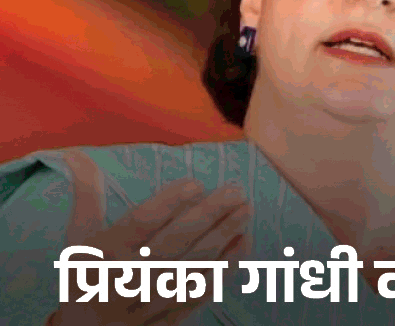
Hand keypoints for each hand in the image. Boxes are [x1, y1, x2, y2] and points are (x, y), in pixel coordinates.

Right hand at [49, 149, 250, 325]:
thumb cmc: (84, 279)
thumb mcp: (79, 239)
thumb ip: (87, 197)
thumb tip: (77, 155)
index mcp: (104, 254)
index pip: (139, 225)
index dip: (168, 203)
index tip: (195, 183)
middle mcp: (128, 277)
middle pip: (173, 242)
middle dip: (208, 214)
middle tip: (235, 190)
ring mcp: (151, 300)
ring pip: (193, 266)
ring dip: (224, 236)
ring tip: (246, 209)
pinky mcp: (170, 316)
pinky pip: (203, 290)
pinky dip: (226, 266)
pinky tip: (243, 242)